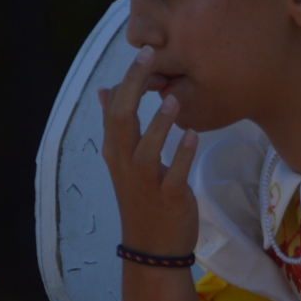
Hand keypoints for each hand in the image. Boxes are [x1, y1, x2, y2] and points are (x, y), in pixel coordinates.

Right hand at [100, 44, 199, 256]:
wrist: (153, 249)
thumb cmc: (144, 199)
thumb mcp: (125, 161)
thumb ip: (118, 126)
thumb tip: (106, 89)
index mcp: (116, 152)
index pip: (114, 108)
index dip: (127, 79)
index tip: (145, 51)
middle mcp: (126, 165)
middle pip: (122, 121)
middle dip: (134, 87)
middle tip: (151, 57)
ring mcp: (145, 183)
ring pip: (145, 150)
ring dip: (158, 124)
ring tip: (173, 100)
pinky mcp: (168, 199)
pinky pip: (174, 176)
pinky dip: (183, 156)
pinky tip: (194, 137)